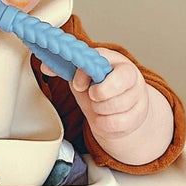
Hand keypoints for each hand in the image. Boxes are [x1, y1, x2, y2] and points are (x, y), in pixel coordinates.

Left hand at [41, 48, 155, 154]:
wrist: (120, 108)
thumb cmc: (100, 87)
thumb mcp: (82, 76)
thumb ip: (64, 69)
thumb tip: (46, 67)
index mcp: (114, 60)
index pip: (101, 63)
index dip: (85, 75)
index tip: (78, 84)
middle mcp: (129, 75)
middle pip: (109, 89)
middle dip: (95, 97)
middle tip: (93, 95)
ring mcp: (136, 95)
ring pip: (112, 108)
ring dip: (99, 110)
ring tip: (100, 105)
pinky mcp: (138, 115)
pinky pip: (115, 124)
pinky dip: (105, 124)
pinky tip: (106, 117)